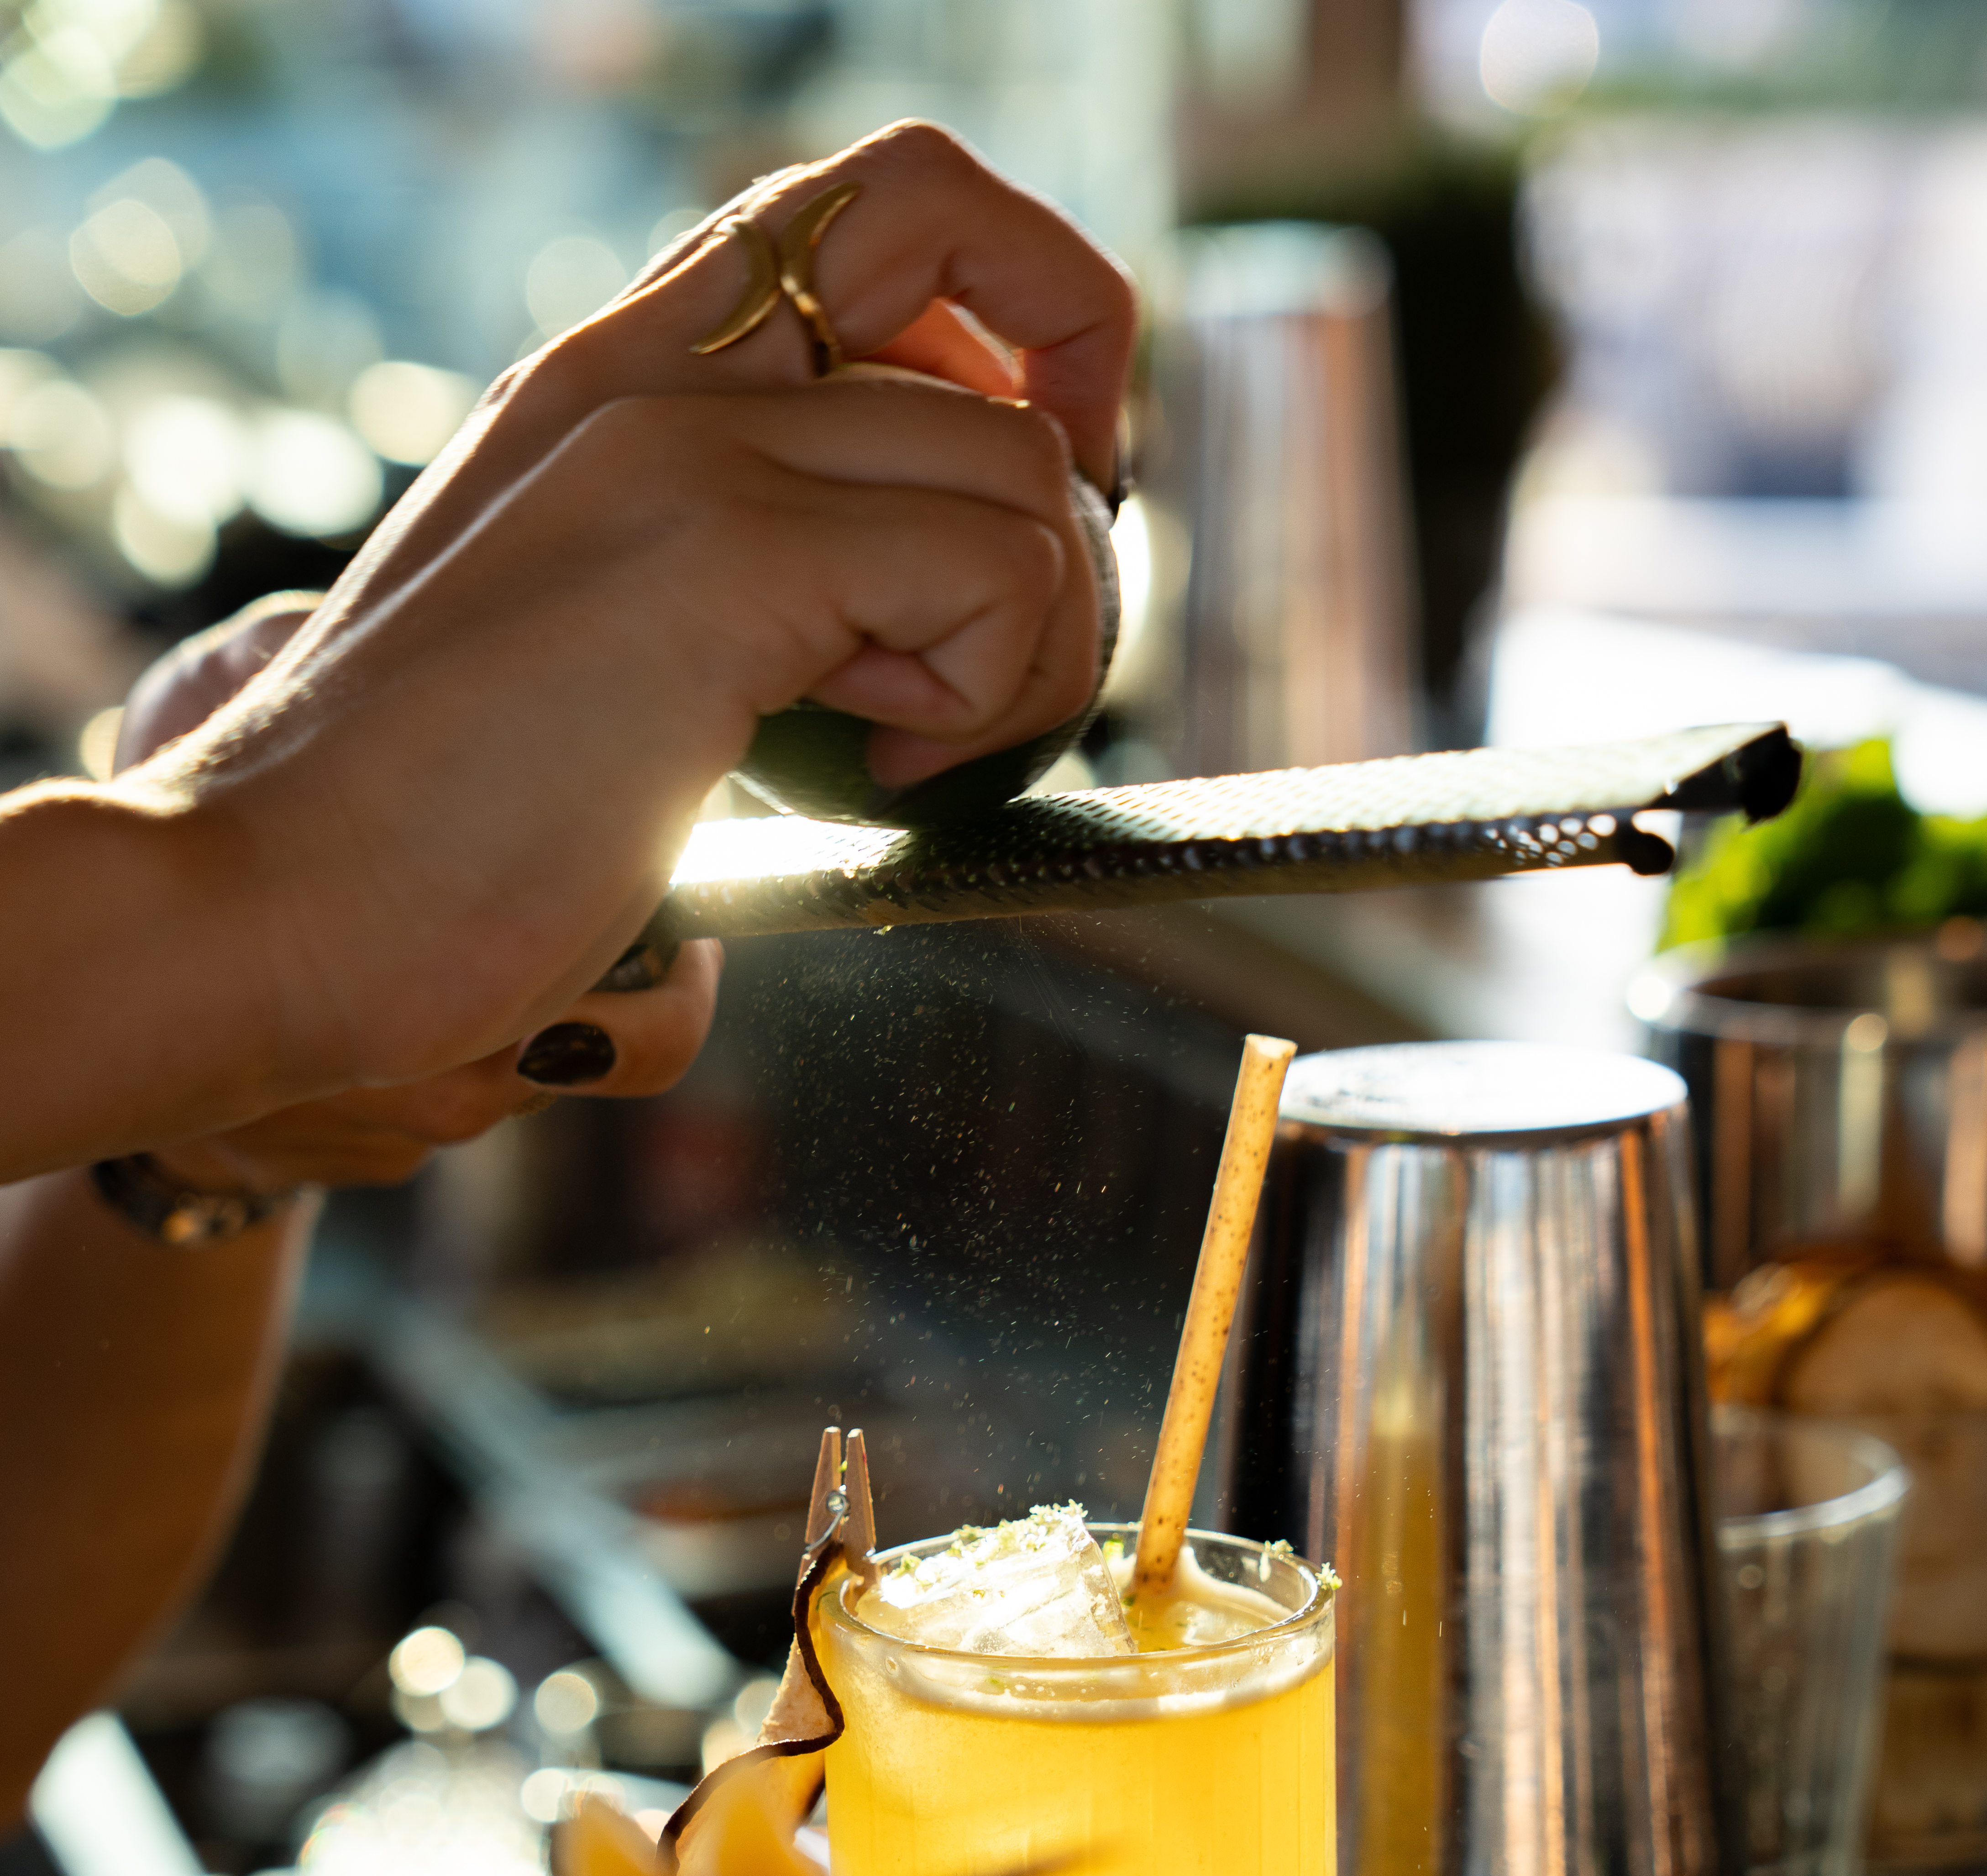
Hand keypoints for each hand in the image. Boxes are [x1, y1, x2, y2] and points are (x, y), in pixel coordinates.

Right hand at [8, 121, 1131, 1179]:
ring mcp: (690, 452)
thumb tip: (902, 638)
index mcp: (623, 374)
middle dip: (1067, 506)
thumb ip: (736, 591)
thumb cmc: (433, 830)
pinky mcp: (726, 561)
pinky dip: (989, 698)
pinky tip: (876, 776)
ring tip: (906, 750)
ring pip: (1028, 468)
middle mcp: (659, 372)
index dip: (1019, 334)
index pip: (895, 216)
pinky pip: (997, 570)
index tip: (1013, 511)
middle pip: (993, 310)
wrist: (275, 903)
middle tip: (996, 663)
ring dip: (1030, 642)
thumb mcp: (605, 655)